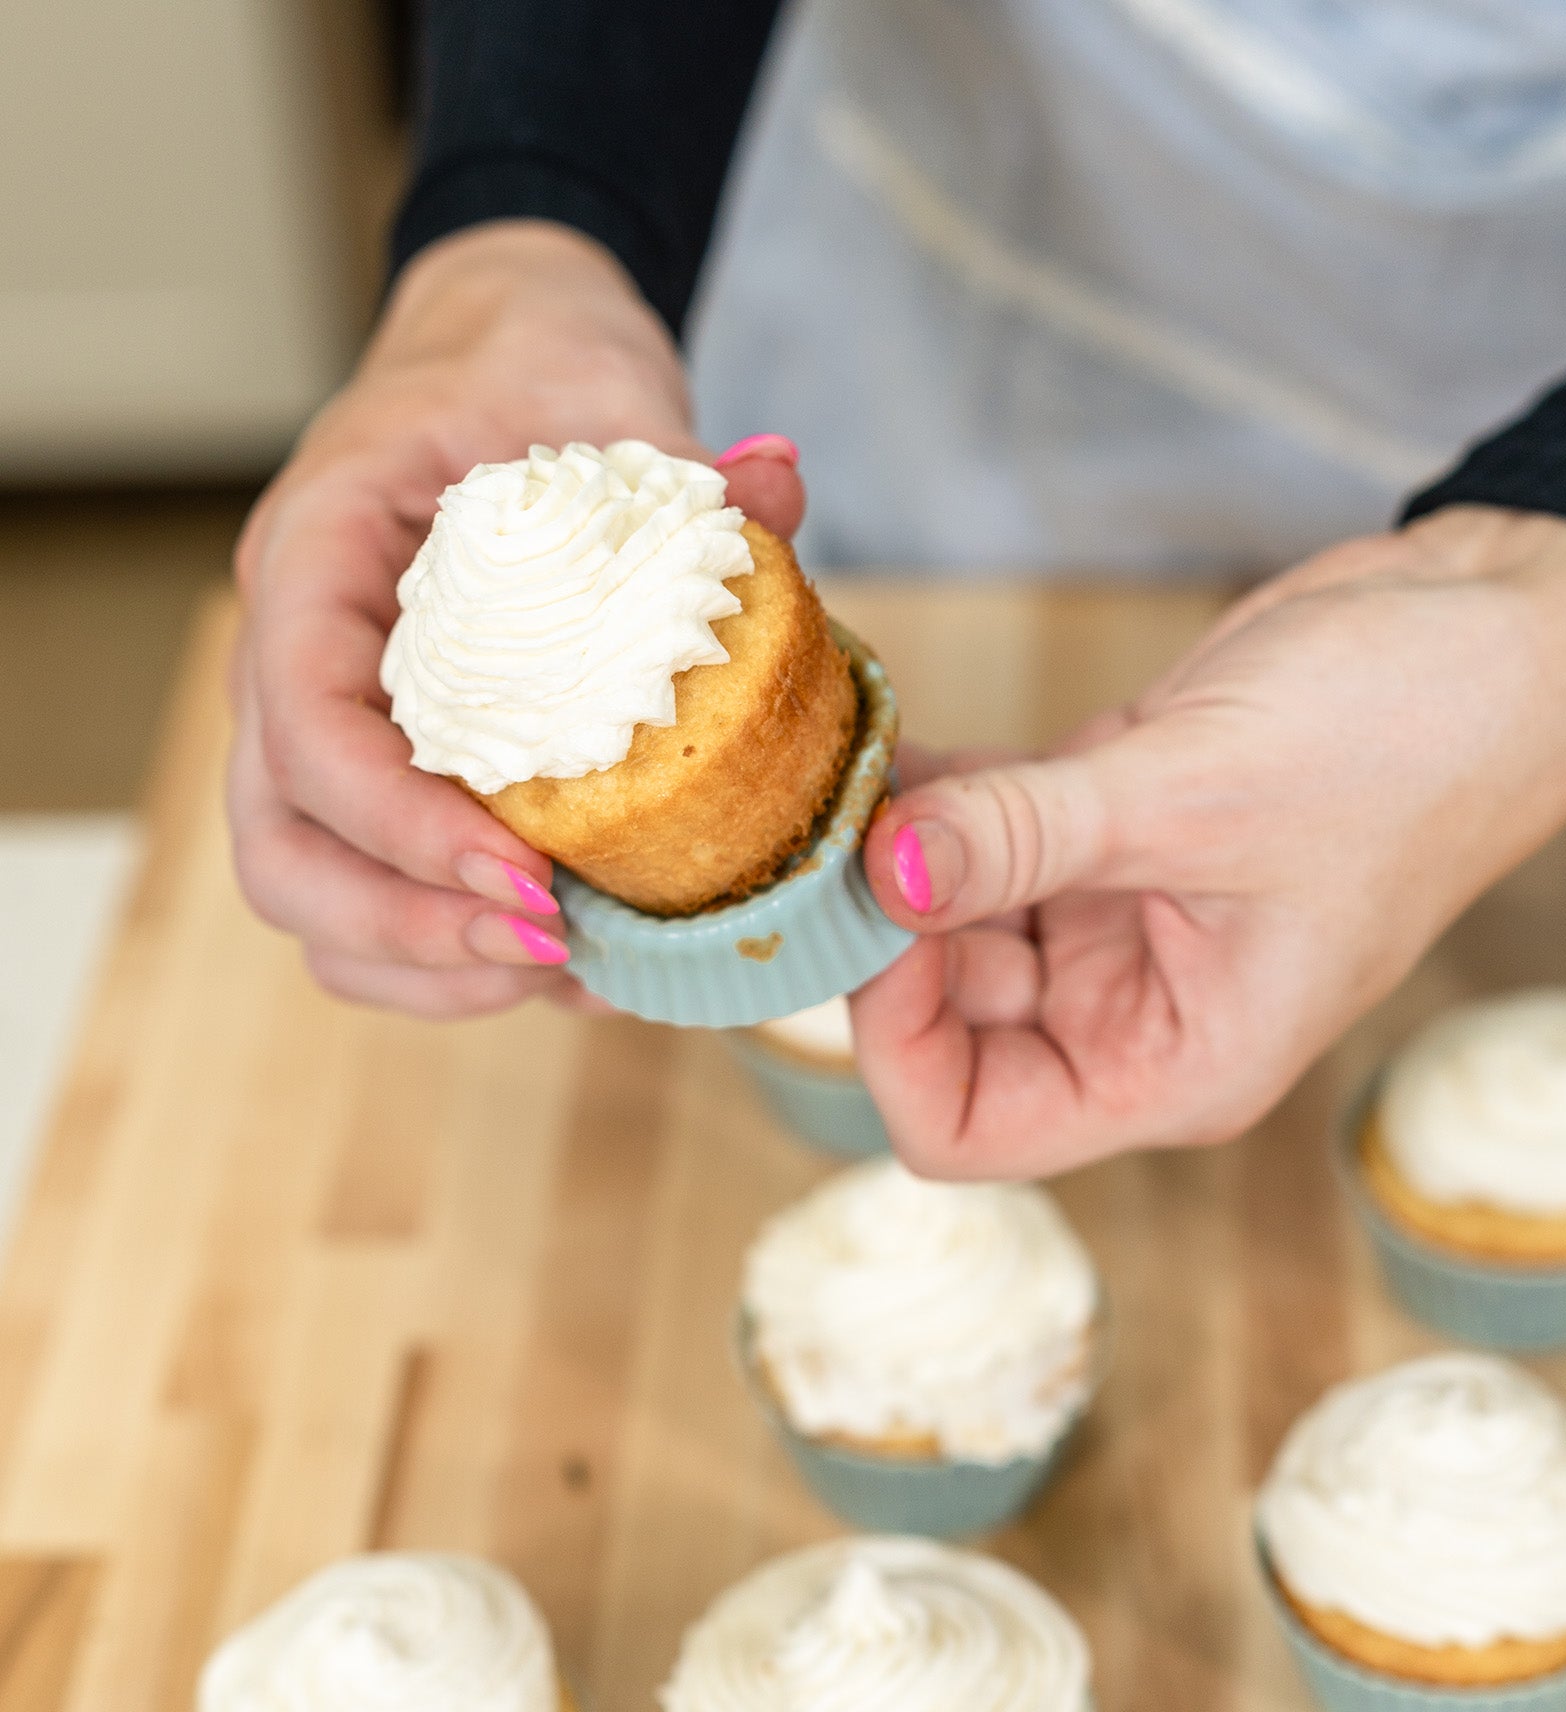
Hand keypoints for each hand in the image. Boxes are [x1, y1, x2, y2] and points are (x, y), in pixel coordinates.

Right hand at [229, 220, 803, 1014]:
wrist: (504, 373)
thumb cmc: (537, 379)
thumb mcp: (606, 396)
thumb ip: (684, 460)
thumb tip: (777, 482)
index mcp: (320, 557)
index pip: (307, 721)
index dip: (402, 825)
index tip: (532, 880)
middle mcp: (297, 657)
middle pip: (279, 844)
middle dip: (407, 925)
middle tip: (552, 947)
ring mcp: (325, 726)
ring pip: (307, 892)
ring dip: (423, 963)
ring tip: (565, 975)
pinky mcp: (381, 772)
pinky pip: (369, 893)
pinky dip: (447, 954)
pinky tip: (566, 962)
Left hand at [853, 507, 1565, 1176]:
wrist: (1497, 628)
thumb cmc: (1414, 743)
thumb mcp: (1204, 798)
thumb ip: (1028, 839)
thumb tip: (879, 867)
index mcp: (1174, 1064)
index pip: (968, 1128)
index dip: (893, 1043)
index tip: (867, 914)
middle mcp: (1131, 1009)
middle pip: (940, 1022)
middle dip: (874, 930)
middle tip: (817, 822)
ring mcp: (1110, 916)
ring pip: (946, 914)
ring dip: (889, 847)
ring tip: (840, 760)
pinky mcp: (1102, 827)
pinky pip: (978, 828)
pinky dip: (928, 789)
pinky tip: (883, 731)